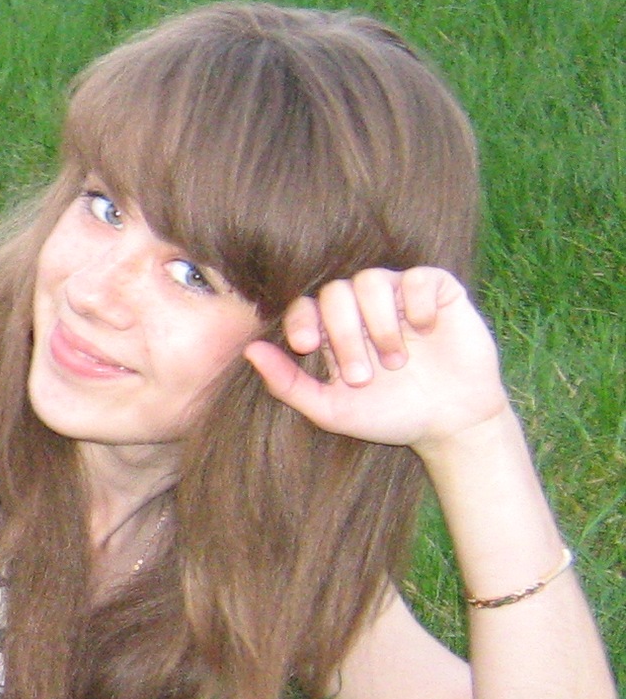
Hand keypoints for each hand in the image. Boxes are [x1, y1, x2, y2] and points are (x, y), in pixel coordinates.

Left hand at [242, 267, 510, 454]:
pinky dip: (417, 301)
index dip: (300, 320)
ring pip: (371, 280)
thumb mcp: (330, 409)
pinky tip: (425, 329)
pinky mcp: (438, 292)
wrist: (449, 423)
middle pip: (335, 293)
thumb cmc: (387, 415)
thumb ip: (287, 384)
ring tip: (395, 361)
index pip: (304, 306)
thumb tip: (250, 350)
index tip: (307, 346)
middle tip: (362, 376)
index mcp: (332, 331)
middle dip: (343, 334)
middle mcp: (362, 308)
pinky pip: (419, 276)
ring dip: (379, 323)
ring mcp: (399, 297)